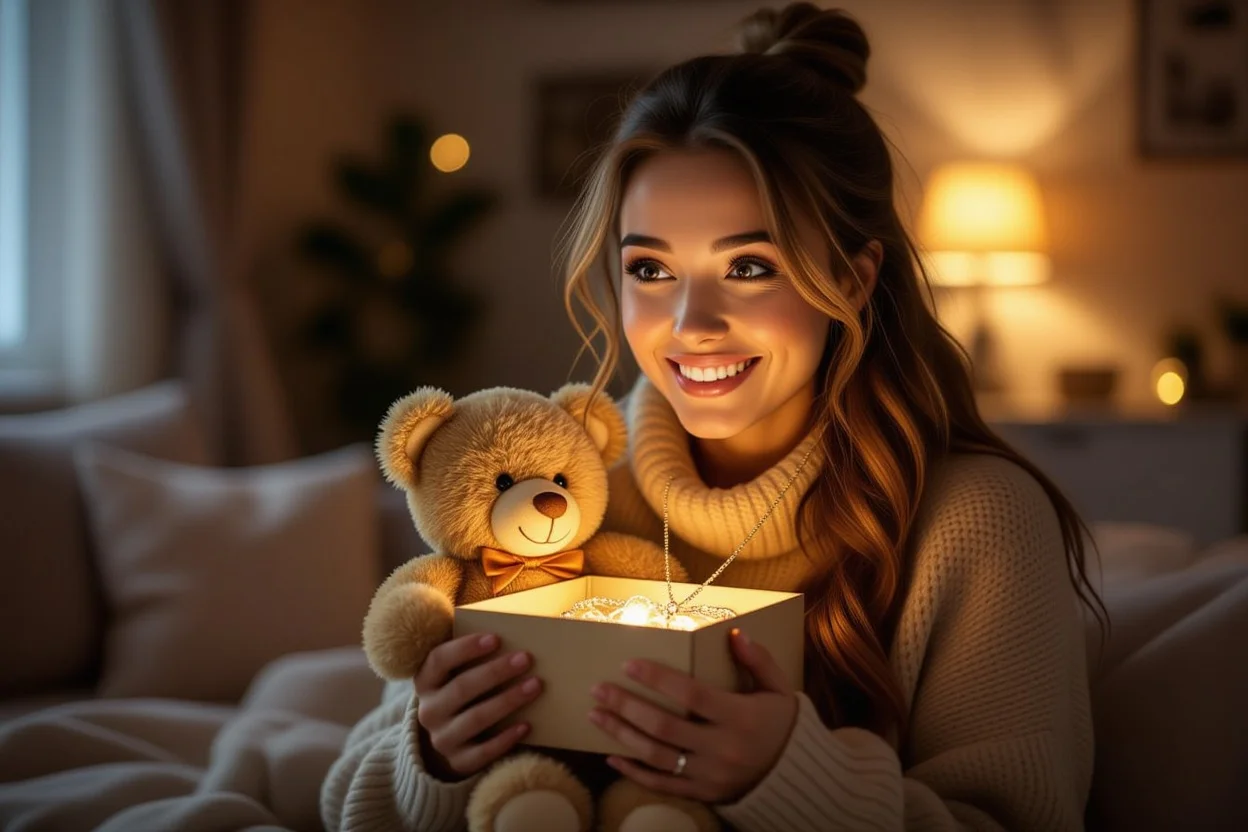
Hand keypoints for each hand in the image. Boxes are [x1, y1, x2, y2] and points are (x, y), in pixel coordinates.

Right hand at [414, 633, 541, 779]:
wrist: (451, 741)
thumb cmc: (464, 694)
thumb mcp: (457, 674)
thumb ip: (474, 657)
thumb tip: (514, 634)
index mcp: (426, 682)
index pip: (439, 659)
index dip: (465, 648)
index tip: (495, 638)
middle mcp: (429, 711)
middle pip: (462, 687)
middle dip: (496, 671)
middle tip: (526, 658)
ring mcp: (442, 739)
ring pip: (475, 718)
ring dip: (507, 701)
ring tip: (535, 685)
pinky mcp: (459, 762)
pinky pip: (483, 752)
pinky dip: (506, 738)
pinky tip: (527, 725)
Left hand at [588, 628, 797, 803]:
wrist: (795, 776)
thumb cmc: (781, 723)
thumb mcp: (778, 689)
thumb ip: (758, 660)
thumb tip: (734, 632)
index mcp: (740, 717)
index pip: (692, 695)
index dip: (658, 679)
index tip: (628, 664)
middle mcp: (723, 749)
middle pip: (665, 727)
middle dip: (627, 706)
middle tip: (599, 688)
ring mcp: (710, 776)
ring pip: (657, 756)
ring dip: (622, 735)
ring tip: (596, 714)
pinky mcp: (703, 794)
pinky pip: (662, 785)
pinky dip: (634, 772)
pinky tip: (611, 755)